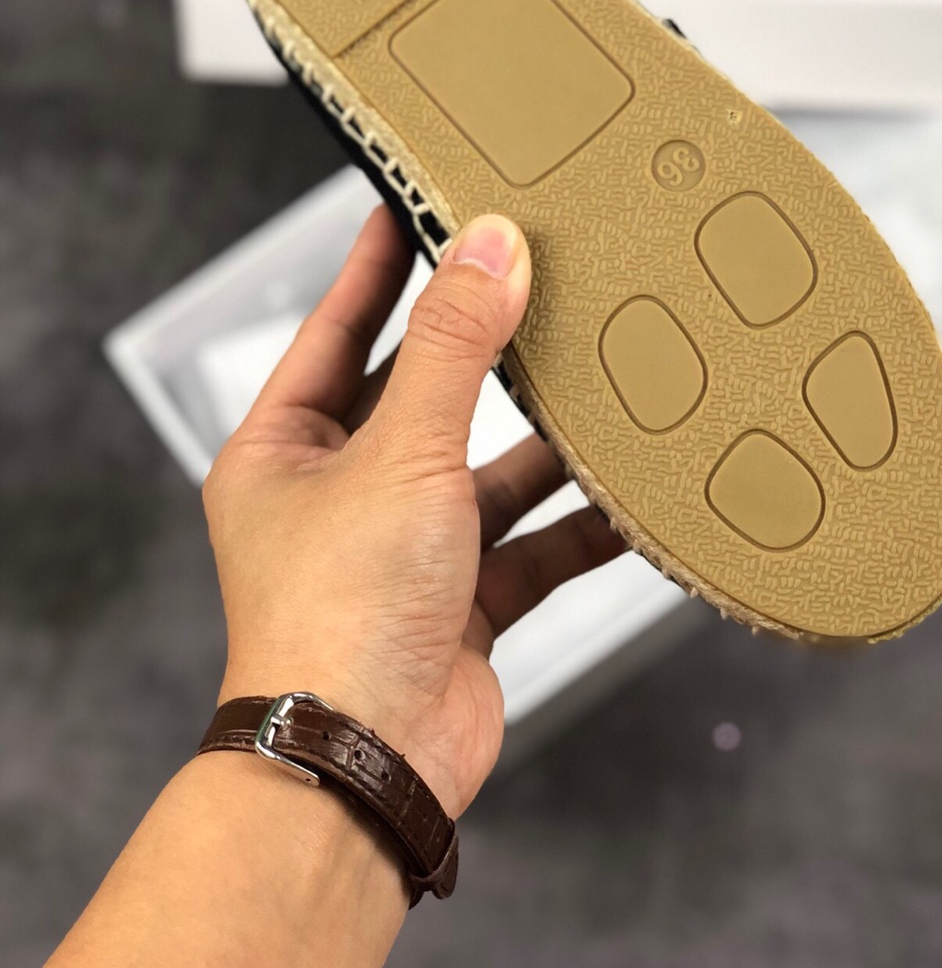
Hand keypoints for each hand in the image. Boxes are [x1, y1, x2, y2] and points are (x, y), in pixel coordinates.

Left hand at [202, 205, 624, 819]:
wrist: (366, 765)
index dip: (378, 263)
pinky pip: (531, 546)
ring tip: (604, 378)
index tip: (413, 201)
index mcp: (284, 451)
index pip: (337, 328)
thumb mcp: (401, 451)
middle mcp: (339, 496)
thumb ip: (452, 345)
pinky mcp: (462, 603)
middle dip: (480, 346)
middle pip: (421, 395)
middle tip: (534, 275)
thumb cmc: (340, 613)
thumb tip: (491, 246)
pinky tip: (631, 496)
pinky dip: (579, 525)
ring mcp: (403, 552)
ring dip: (544, 442)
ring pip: (487, 472)